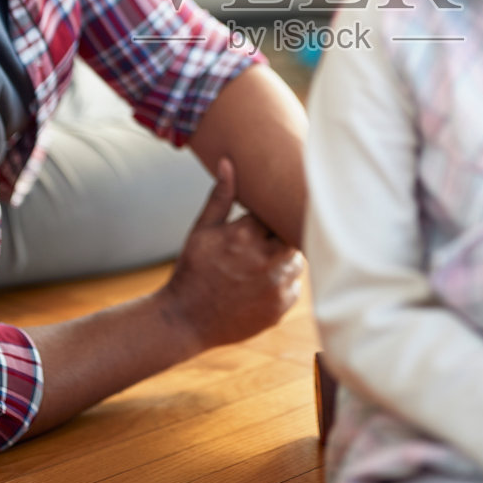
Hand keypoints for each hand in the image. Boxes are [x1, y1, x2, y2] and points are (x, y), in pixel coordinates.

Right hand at [158, 158, 303, 351]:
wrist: (185, 320)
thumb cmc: (192, 270)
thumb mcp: (202, 230)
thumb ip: (221, 196)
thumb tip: (228, 162)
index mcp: (245, 235)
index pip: (278, 211)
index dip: (274, 212)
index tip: (268, 213)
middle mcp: (266, 260)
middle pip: (294, 234)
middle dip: (283, 233)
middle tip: (267, 237)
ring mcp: (276, 287)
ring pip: (298, 260)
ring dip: (285, 257)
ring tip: (261, 261)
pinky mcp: (280, 307)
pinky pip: (294, 286)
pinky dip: (283, 282)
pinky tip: (260, 283)